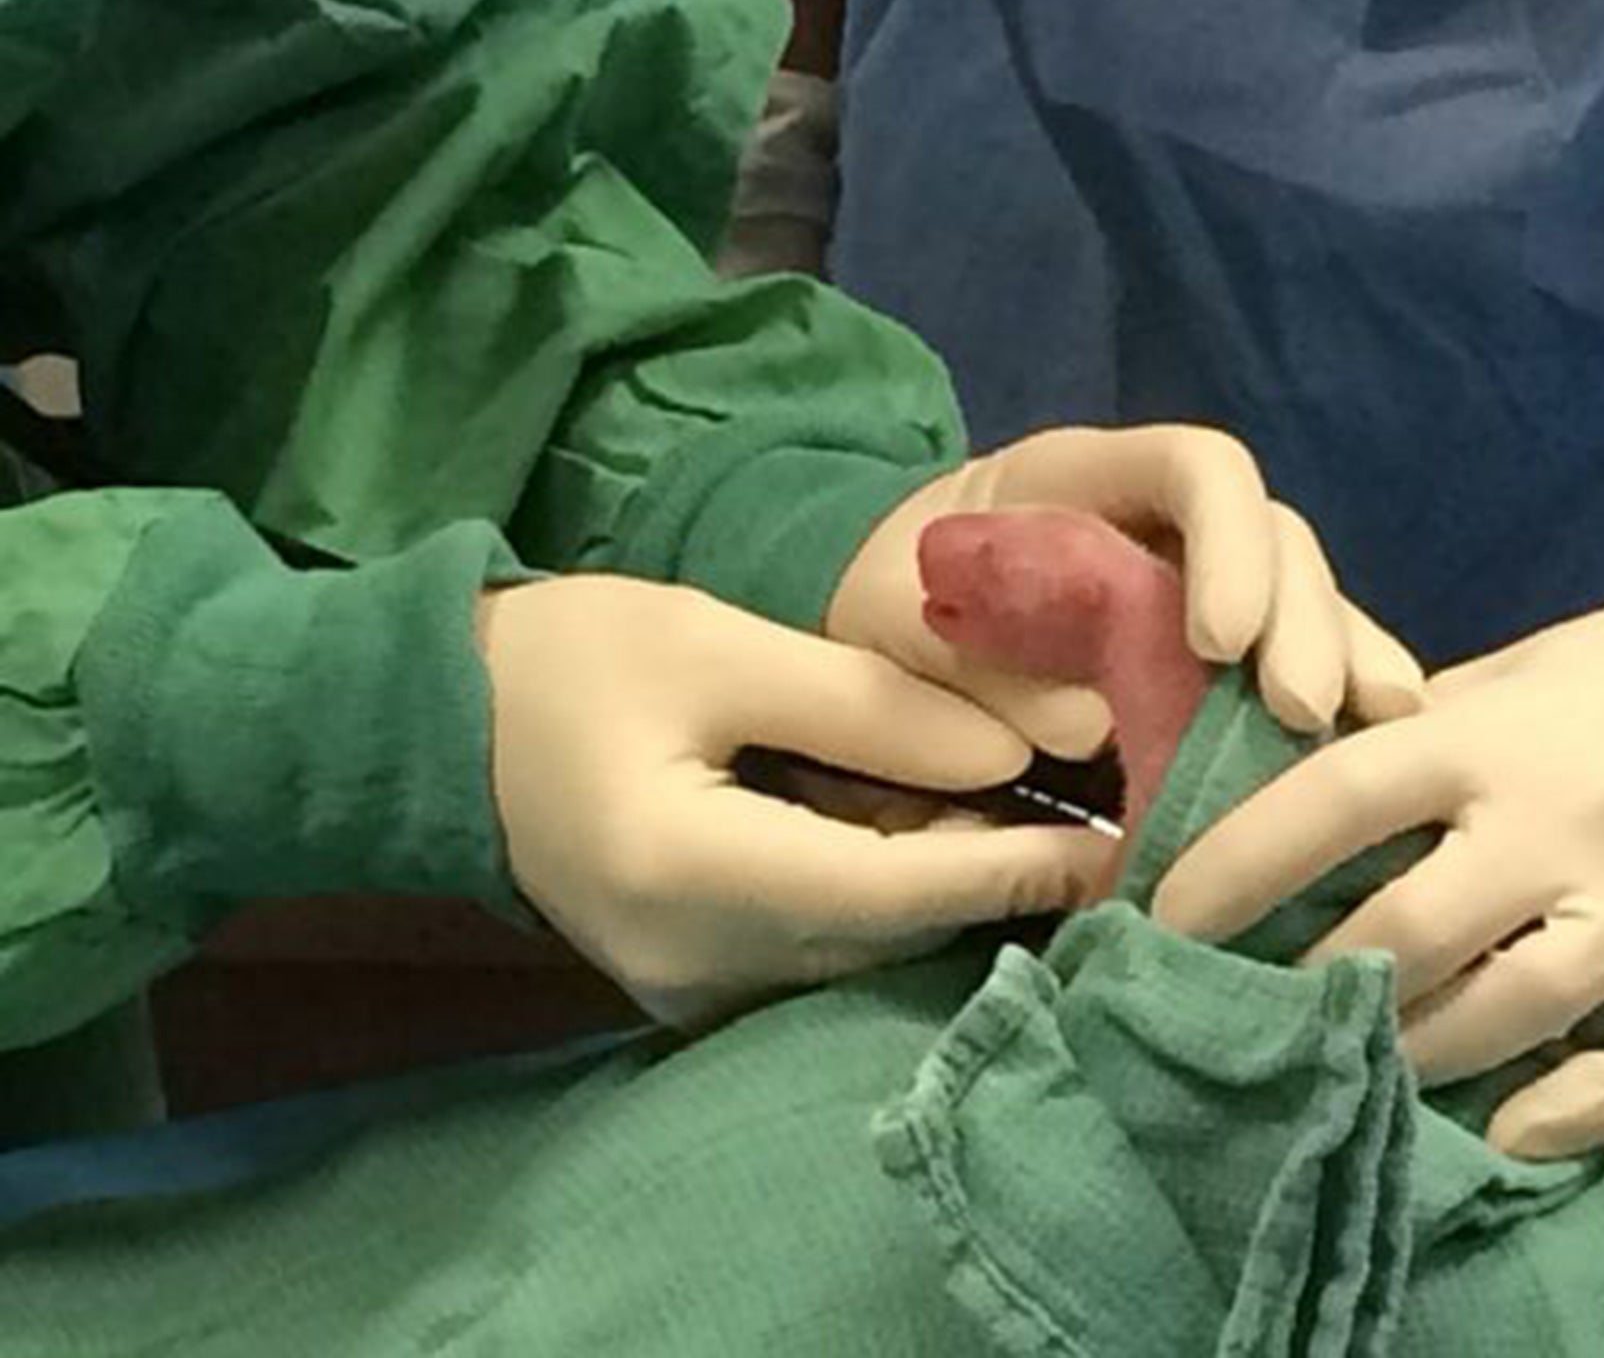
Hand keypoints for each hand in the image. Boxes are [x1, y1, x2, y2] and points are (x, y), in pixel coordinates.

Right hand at [478, 575, 1114, 1028]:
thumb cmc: (571, 660)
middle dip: (999, 877)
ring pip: (865, 952)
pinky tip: (932, 833)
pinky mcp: (692, 987)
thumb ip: (870, 706)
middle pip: (891, 935)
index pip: (894, 891)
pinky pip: (822, 953)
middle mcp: (698, 965)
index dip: (1017, 868)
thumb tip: (1020, 752)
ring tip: (1038, 813)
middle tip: (1105, 814)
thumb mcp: (718, 649)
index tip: (1126, 839)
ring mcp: (690, 993)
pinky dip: (888, 899)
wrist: (437, 730)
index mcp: (692, 873)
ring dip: (949, 888)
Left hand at [828, 425, 1422, 756]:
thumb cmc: (881, 606)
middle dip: (1303, 620)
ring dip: (1342, 660)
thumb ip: (990, 671)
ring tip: (1377, 730)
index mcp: (1080, 475)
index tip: (1221, 645)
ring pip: (1301, 596)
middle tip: (1308, 713)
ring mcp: (1199, 574)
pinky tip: (1366, 751)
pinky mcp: (1216, 644)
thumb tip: (1087, 728)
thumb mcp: (904, 633)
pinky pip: (1289, 657)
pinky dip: (1331, 697)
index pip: (1198, 468)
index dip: (1229, 547)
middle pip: (1273, 536)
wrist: (875, 612)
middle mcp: (1159, 514)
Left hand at [1155, 341, 1603, 1157]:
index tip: (1162, 916)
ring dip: (1411, 1052)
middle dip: (1308, 985)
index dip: (1236, 862)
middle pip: (1402, 933)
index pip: (1334, 801)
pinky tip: (1502, 1130)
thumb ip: (1411, 730)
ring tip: (1344, 1070)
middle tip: (1238, 1017)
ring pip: (1501, 1011)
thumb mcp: (1511, 671)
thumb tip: (1290, 774)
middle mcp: (1554, 825)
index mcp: (1488, 739)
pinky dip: (1573, 1109)